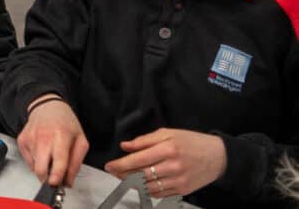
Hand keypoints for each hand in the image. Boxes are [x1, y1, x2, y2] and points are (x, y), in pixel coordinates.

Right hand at [17, 96, 89, 187]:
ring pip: (35, 167)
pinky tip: (42, 151)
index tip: (55, 183)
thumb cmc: (65, 123)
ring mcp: (30, 138)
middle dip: (47, 178)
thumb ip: (76, 163)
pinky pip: (29, 162)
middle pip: (40, 168)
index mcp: (61, 135)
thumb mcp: (80, 141)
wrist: (46, 107)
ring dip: (44, 167)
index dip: (56, 174)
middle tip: (55, 179)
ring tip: (50, 156)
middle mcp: (43, 137)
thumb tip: (68, 181)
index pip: (58, 159)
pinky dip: (36, 162)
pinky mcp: (21, 141)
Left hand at [105, 129, 225, 198]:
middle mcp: (173, 167)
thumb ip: (144, 140)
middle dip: (123, 175)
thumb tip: (125, 146)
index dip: (121, 164)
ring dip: (133, 184)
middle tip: (113, 172)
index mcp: (168, 149)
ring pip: (148, 187)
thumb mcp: (168, 133)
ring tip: (124, 178)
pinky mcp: (183, 191)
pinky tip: (140, 185)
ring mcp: (179, 181)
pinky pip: (160, 194)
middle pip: (141, 175)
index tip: (109, 165)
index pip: (138, 159)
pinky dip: (147, 191)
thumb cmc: (191, 141)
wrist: (218, 157)